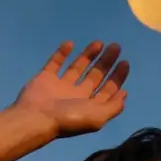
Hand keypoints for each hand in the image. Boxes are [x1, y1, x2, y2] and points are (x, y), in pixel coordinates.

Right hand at [12, 40, 129, 138]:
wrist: (36, 117)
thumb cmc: (69, 118)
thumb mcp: (98, 117)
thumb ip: (113, 106)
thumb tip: (124, 94)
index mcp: (90, 106)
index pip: (107, 89)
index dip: (117, 77)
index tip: (124, 62)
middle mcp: (77, 96)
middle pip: (95, 76)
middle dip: (106, 62)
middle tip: (116, 47)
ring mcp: (61, 86)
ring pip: (77, 68)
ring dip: (88, 55)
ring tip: (99, 42)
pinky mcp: (46, 78)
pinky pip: (55, 63)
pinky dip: (61, 53)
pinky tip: (70, 43)